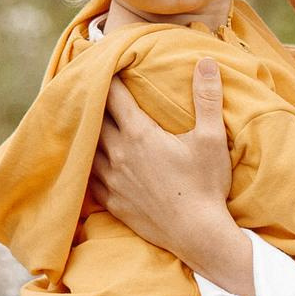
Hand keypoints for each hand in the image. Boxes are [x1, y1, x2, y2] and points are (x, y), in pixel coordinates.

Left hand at [94, 57, 234, 268]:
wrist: (197, 235)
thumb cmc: (205, 186)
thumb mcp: (211, 139)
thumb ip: (207, 98)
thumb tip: (206, 61)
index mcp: (139, 134)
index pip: (114, 95)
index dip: (108, 76)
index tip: (104, 62)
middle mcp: (119, 154)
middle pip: (94, 118)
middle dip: (92, 99)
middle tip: (87, 83)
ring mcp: (112, 179)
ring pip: (87, 146)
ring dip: (86, 130)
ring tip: (83, 118)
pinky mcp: (112, 201)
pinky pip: (88, 177)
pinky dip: (85, 163)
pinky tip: (86, 159)